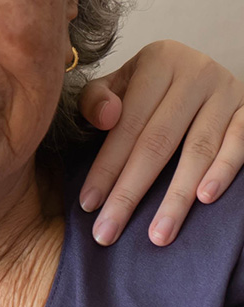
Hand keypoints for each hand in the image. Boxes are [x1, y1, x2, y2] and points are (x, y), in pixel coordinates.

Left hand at [77, 41, 243, 245]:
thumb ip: (97, 100)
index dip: (106, 167)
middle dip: (130, 193)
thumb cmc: (146, 89)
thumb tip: (106, 117)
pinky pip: (240, 143)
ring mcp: (228, 91)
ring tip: (158, 234)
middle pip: (158, 142)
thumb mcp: (117, 85)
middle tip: (108, 233)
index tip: (88, 205)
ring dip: (176, 196)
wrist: (197, 72)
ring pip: (199, 149)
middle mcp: (197, 71)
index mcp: (158, 62)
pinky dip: (223, 171)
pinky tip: (205, 199)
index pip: (127, 124)